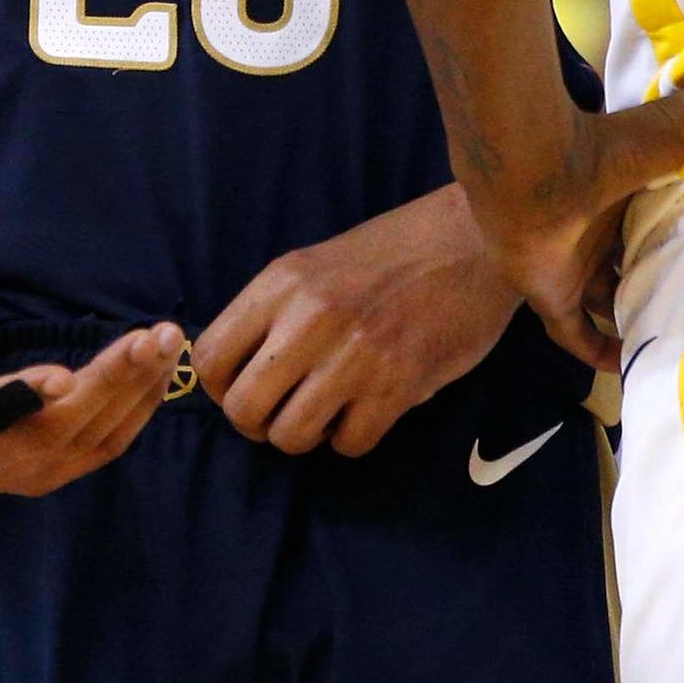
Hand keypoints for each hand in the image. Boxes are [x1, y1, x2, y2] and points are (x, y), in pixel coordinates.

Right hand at [0, 239, 186, 497]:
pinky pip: (99, 447)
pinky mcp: (44, 472)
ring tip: (169, 341)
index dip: (18, 400)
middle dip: (109, 381)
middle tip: (155, 334)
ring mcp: (14, 474)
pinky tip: (159, 371)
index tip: (62, 376)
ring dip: (134, 392)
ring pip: (87, 440)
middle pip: (53, 430)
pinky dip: (135, 411)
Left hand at [200, 188, 520, 455]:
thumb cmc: (391, 254)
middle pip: (243, 409)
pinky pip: (349, 443)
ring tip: (328, 411)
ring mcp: (354, 354)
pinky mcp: (399, 384)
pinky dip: (353, 438)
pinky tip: (367, 410)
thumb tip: (239, 377)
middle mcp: (310, 318)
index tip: (247, 390)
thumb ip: (273, 315)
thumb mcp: (314, 268)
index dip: (220, 390)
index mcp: (281, 284)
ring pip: (291, 436)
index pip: (209, 359)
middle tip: (285, 413)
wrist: (474, 239)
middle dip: (259, 425)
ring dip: (306, 436)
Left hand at [478, 58, 683, 370]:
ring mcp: (573, 265)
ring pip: (608, 303)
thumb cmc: (608, 147)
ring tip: (678, 345)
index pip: (659, 223)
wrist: (536, 173)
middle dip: (662, 284)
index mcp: (628, 195)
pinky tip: (632, 369)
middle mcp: (600, 231)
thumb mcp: (681, 121)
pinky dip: (599, 353)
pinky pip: (575, 336)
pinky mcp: (551, 295)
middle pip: (635, 265)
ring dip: (634, 321)